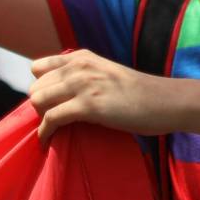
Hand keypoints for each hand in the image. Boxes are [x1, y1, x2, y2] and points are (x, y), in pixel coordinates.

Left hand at [28, 49, 178, 140]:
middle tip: (50, 121)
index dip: (41, 87)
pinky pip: (51, 119)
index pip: (39, 67)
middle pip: (36, 86)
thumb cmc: (139, 93)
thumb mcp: (106, 73)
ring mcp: (83, 84)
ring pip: (38, 100)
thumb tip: (62, 93)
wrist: (164, 101)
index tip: (48, 103)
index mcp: (82, 58)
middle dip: (39, 105)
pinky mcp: (88, 106)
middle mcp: (79, 67)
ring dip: (40, 118)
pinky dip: (45, 132)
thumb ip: (84, 76)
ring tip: (49, 131)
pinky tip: (47, 141)